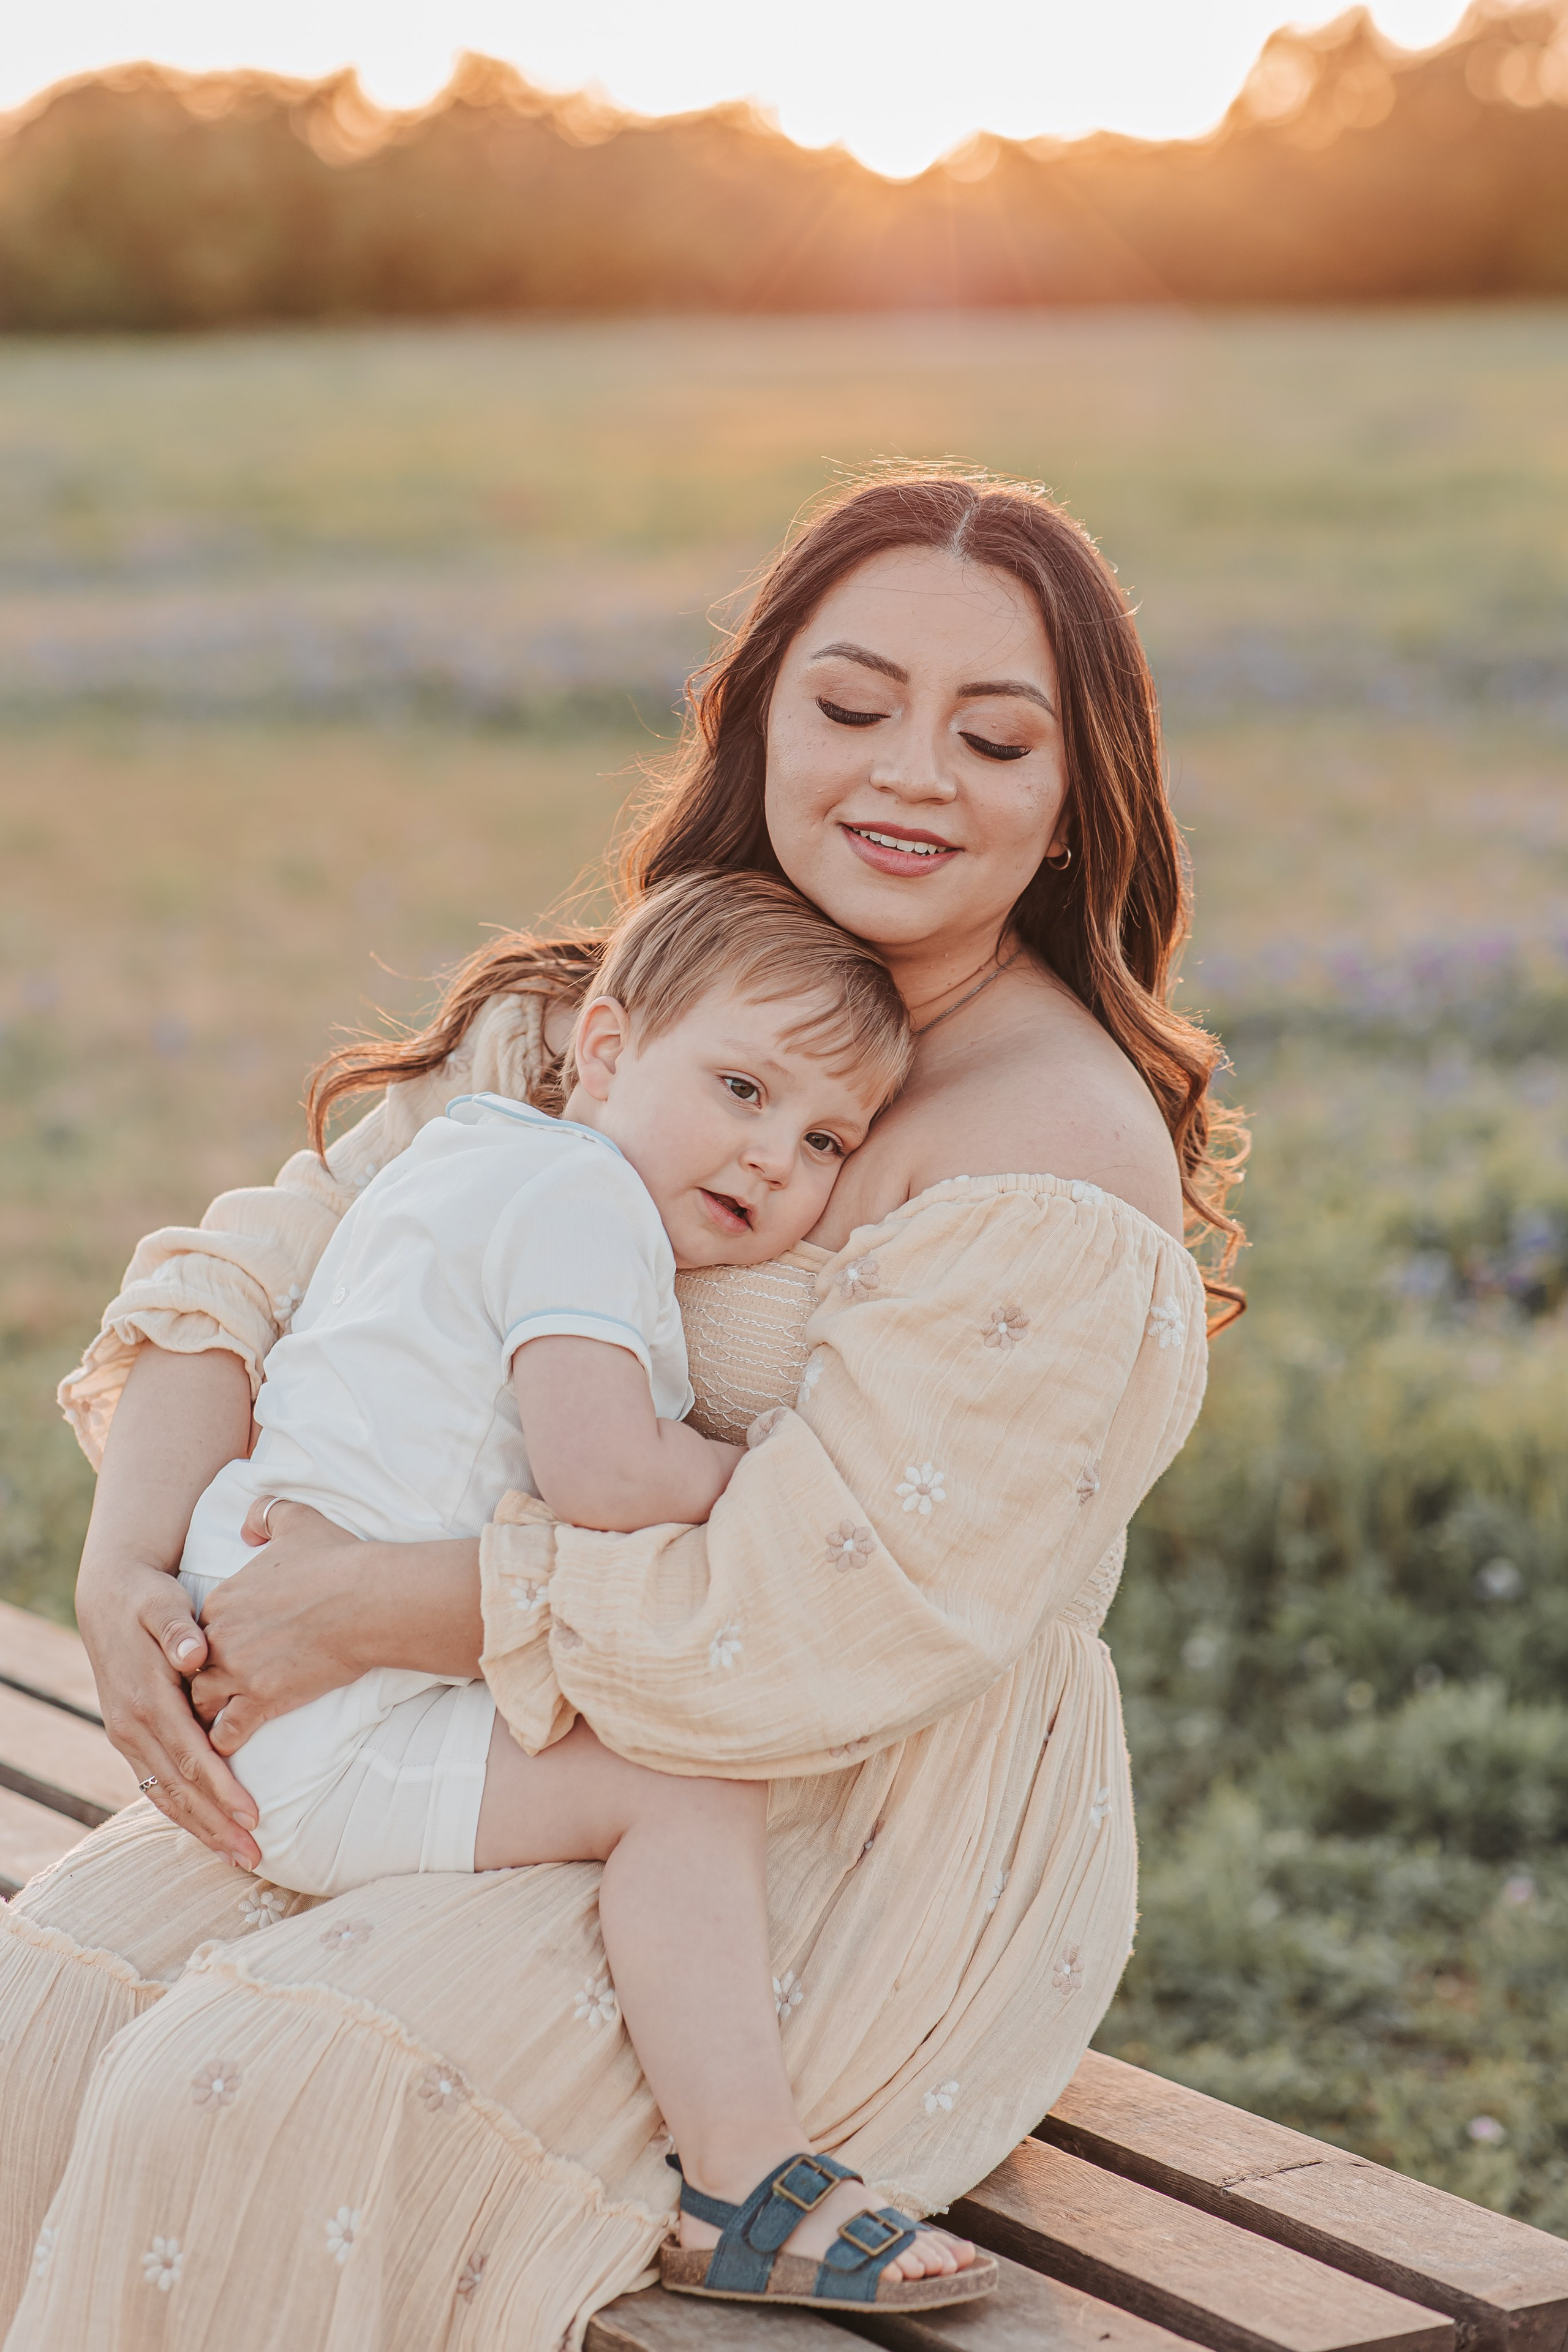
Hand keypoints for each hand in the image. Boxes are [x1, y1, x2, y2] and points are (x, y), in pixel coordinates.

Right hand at [75, 1551, 260, 1868]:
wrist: (108, 1597)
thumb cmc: (148, 1599)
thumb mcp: (161, 1602)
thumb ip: (178, 1628)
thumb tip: (196, 1652)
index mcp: (145, 1699)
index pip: (190, 1756)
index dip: (222, 1789)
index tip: (255, 1815)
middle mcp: (131, 1727)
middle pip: (178, 1789)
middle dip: (217, 1825)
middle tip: (256, 1856)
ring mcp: (127, 1737)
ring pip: (165, 1795)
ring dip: (202, 1829)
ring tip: (239, 1856)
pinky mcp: (130, 1739)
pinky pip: (157, 1785)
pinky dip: (183, 1812)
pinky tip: (208, 1832)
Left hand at [190, 1499, 370, 1754]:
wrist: (367, 1599)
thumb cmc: (337, 1560)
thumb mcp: (298, 1519)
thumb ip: (266, 1513)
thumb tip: (249, 1524)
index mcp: (223, 1599)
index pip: (194, 1630)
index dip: (205, 1644)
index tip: (216, 1653)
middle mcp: (222, 1637)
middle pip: (191, 1668)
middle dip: (197, 1680)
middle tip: (206, 1693)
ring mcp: (241, 1671)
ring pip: (201, 1701)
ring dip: (206, 1712)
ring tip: (213, 1722)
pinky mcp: (264, 1699)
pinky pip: (228, 1730)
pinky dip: (225, 1740)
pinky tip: (230, 1744)